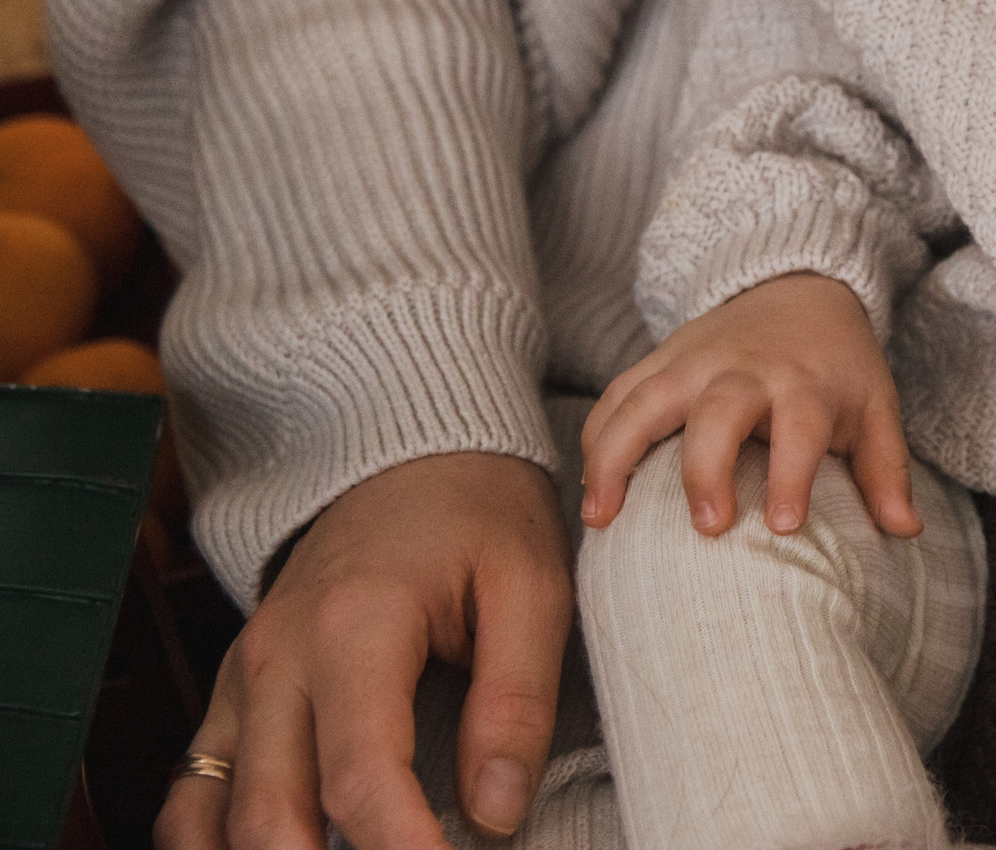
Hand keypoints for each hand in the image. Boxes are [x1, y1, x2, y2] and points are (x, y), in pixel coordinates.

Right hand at [152, 451, 570, 849]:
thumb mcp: (531, 586)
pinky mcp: (233, 694)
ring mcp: (242, 678)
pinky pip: (191, 792)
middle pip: (272, 814)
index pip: (360, 776)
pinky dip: (213, 845)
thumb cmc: (479, 515)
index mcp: (354, 627)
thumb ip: (517, 701)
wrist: (415, 456)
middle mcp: (276, 659)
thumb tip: (497, 812)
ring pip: (216, 817)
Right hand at [580, 270, 916, 537]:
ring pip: (646, 400)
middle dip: (708, 467)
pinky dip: (595, 437)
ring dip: (618, 456)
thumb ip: (886, 469)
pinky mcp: (658, 359)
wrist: (798, 287)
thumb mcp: (875, 407)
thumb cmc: (837, 366)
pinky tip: (589, 490)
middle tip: (706, 527)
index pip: (802, 425)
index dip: (794, 473)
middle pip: (719, 411)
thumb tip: (906, 531)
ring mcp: (693, 360)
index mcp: (805, 382)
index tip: (785, 526)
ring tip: (601, 517)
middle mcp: (745, 369)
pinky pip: (616, 395)